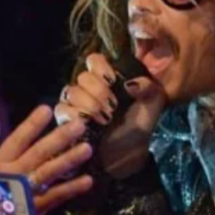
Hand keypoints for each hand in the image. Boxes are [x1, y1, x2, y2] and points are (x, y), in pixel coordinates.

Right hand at [0, 105, 94, 214]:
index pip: (18, 139)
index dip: (32, 124)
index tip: (47, 109)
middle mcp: (12, 174)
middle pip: (39, 153)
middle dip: (59, 138)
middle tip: (79, 125)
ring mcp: (24, 192)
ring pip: (49, 173)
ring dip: (69, 160)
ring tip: (87, 148)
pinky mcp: (33, 210)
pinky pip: (55, 197)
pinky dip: (71, 189)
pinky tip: (88, 180)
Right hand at [54, 53, 166, 178]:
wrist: (126, 154)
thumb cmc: (137, 127)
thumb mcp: (152, 106)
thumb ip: (149, 88)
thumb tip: (130, 83)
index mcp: (107, 79)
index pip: (94, 60)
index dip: (101, 68)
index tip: (113, 81)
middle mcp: (89, 88)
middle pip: (83, 76)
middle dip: (99, 92)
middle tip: (112, 107)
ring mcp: (74, 103)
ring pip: (72, 92)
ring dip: (90, 106)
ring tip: (104, 120)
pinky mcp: (65, 119)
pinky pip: (62, 109)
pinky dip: (76, 116)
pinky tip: (89, 126)